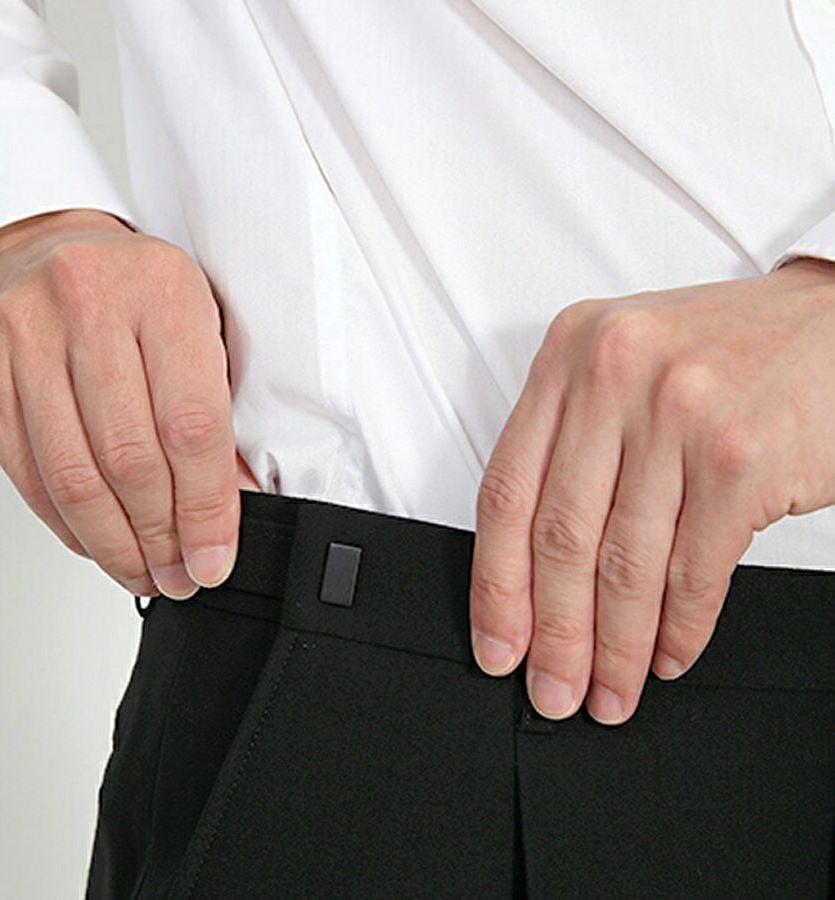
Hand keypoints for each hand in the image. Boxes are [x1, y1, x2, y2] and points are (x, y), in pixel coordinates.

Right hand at [0, 208, 261, 599]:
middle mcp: (87, 307)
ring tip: (145, 572)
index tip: (215, 556)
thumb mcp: (198, 325)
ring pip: (74, 477)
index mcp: (162, 293)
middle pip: (130, 458)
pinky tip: (99, 543)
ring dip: (115, 544)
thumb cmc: (133, 292)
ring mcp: (23, 341)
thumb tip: (234, 502)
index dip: (206, 507)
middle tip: (181, 574)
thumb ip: (218, 407)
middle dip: (161, 536)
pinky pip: (30, 475)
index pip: (191, 424)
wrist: (41, 247)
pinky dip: (69, 525)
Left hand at [469, 258, 834, 723]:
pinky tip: (667, 654)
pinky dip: (678, 626)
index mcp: (567, 356)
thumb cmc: (719, 355)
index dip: (496, 584)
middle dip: (555, 633)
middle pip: (560, 536)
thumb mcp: (621, 373)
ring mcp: (677, 414)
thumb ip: (570, 447)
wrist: (827, 326)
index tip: (498, 643)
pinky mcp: (738, 456)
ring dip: (615, 646)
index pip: (506, 491)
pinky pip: (692, 569)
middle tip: (554, 688)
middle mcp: (612, 376)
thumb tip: (533, 574)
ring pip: (624, 562)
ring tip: (610, 689)